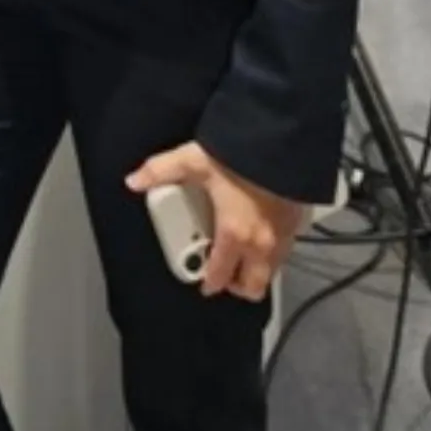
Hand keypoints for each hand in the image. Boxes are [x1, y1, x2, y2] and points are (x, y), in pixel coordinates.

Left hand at [127, 142, 305, 301]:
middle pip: (253, 287)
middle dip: (237, 287)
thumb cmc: (237, 157)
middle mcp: (261, 245)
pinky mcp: (297, 226)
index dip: (210, 284)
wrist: (279, 144)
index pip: (221, 275)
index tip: (203, 284)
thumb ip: (160, 171)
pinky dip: (270, 254)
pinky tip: (259, 236)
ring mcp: (283, 238)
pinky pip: (283, 254)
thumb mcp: (192, 160)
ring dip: (255, 272)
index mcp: (234, 234)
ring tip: (239, 256)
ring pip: (271, 273)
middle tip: (223, 274)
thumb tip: (133, 181)